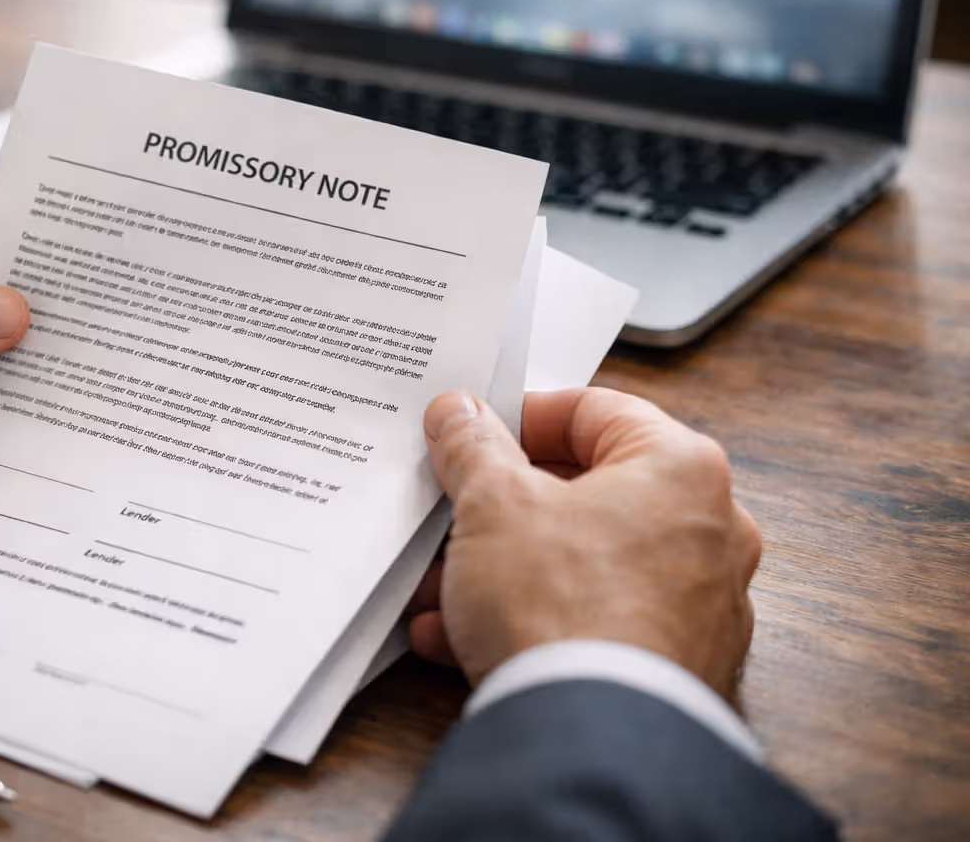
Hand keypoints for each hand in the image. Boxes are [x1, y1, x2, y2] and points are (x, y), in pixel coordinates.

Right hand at [408, 387, 761, 702]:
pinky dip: (532, 620)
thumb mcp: (492, 504)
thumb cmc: (559, 604)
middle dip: (500, 508)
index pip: (595, 411)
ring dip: (502, 569)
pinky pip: (593, 621)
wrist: (590, 737)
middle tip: (449, 512)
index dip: (520, 417)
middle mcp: (709, 531)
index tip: (471, 434)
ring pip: (583, 562)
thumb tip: (460, 414)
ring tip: (438, 590)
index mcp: (680, 468)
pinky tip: (459, 638)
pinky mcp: (678, 665)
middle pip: (586, 493)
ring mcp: (699, 604)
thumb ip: (473, 447)